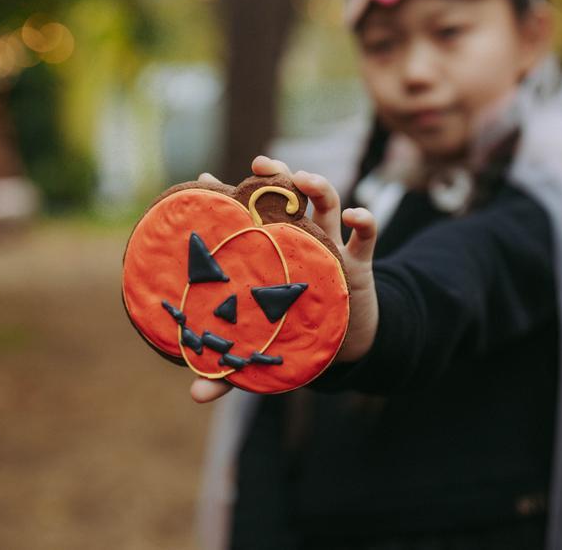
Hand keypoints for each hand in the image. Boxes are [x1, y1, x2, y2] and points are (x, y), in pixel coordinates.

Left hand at [189, 155, 379, 403]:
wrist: (348, 346)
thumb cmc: (299, 336)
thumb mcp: (264, 349)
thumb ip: (232, 371)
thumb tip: (195, 395)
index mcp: (271, 253)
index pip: (245, 216)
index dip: (225, 196)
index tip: (203, 181)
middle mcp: (300, 241)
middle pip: (287, 196)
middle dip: (274, 175)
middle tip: (259, 165)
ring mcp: (331, 246)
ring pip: (325, 203)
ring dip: (316, 185)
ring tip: (303, 178)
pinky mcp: (359, 263)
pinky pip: (367, 234)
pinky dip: (363, 219)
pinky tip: (355, 215)